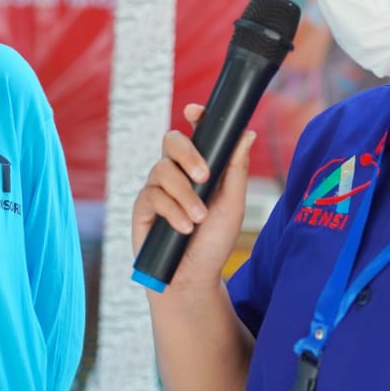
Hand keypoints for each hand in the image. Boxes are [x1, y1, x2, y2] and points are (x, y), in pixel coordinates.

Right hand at [132, 103, 254, 290]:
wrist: (193, 278)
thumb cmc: (214, 242)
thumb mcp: (232, 204)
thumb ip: (235, 169)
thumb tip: (247, 132)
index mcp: (199, 167)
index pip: (195, 133)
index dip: (195, 118)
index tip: (195, 111)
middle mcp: (176, 173)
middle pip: (171, 141)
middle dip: (187, 154)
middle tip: (204, 176)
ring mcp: (157, 188)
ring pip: (162, 169)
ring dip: (184, 194)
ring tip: (198, 219)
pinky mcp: (142, 207)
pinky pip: (152, 195)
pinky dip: (171, 210)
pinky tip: (183, 228)